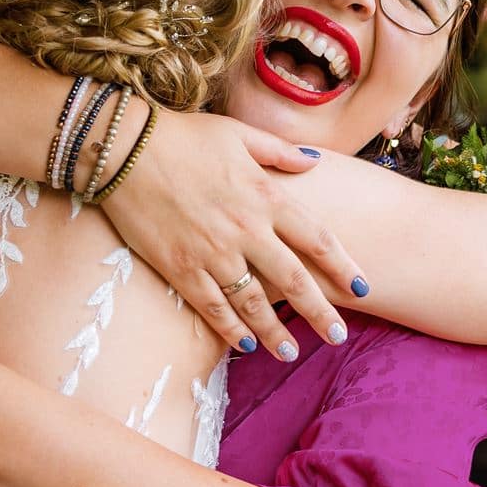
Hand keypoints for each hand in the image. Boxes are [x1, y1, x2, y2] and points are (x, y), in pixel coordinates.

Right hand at [100, 111, 364, 357]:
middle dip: (320, 312)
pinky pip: (213, 308)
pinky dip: (231, 330)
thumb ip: (279, 152)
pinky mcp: (181, 269)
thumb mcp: (238, 132)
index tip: (362, 288)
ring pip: (254, 303)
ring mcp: (213, 253)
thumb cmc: (183, 136)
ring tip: (290, 353)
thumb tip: (313, 161)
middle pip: (294, 280)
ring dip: (276, 332)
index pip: (317, 239)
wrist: (124, 148)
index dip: (343, 267)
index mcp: (266, 196)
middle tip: (338, 336)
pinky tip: (246, 346)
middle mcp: (246, 230)